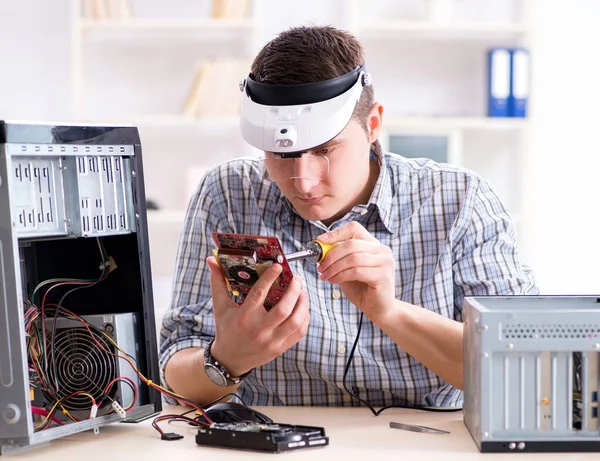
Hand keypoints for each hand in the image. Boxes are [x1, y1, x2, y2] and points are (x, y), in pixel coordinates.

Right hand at [205, 257, 309, 376]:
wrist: (230, 359)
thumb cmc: (226, 329)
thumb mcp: (220, 307)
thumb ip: (218, 282)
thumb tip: (211, 260)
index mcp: (244, 317)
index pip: (259, 294)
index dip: (269, 278)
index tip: (278, 266)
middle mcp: (259, 330)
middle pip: (283, 309)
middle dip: (294, 291)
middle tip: (297, 278)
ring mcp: (272, 341)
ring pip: (295, 321)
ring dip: (303, 303)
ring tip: (302, 291)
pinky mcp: (281, 348)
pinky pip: (299, 332)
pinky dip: (304, 317)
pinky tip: (303, 307)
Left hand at [316, 222, 395, 321]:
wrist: (378, 309)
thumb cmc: (361, 288)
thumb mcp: (346, 269)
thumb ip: (338, 257)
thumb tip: (320, 248)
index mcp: (373, 244)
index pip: (354, 228)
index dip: (335, 233)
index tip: (320, 241)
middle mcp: (382, 250)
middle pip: (351, 243)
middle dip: (331, 255)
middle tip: (320, 266)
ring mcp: (385, 262)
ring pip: (353, 258)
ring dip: (334, 267)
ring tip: (324, 275)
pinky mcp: (384, 275)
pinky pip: (357, 271)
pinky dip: (341, 275)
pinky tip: (333, 280)